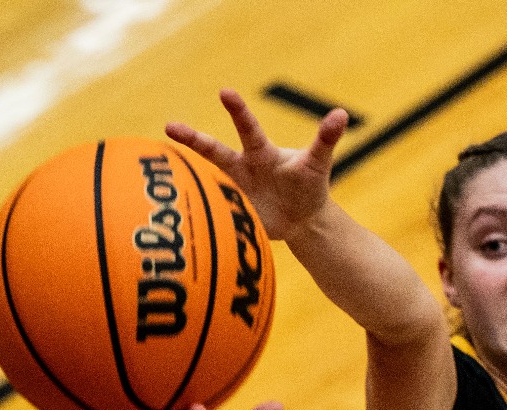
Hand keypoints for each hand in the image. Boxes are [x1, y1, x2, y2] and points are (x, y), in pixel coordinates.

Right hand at [167, 89, 345, 243]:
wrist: (302, 220)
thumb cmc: (309, 186)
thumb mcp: (318, 164)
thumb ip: (325, 140)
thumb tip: (341, 114)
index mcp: (260, 153)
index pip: (247, 128)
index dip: (238, 110)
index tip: (225, 92)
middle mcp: (241, 167)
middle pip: (214, 151)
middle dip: (192, 139)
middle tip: (170, 126)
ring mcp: (233, 190)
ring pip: (207, 182)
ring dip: (188, 180)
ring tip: (165, 177)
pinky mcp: (231, 213)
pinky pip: (214, 211)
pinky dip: (201, 212)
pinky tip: (186, 217)